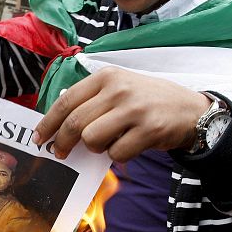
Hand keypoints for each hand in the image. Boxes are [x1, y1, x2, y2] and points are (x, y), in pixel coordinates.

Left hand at [32, 67, 211, 161]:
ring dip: (95, 148)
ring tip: (107, 143)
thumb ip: (92, 99)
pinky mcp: (149, 130)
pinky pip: (116, 153)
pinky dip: (117, 156)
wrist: (192, 110)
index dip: (48, 123)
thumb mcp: (120, 87)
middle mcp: (118, 89)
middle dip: (62, 142)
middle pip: (75, 123)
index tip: (39, 138)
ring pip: (92, 138)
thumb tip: (57, 123)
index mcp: (106, 76)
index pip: (66, 101)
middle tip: (60, 153)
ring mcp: (134, 109)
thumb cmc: (149, 101)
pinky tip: (128, 146)